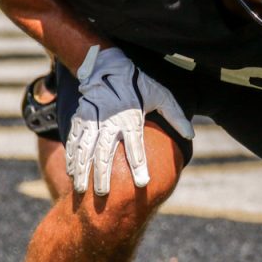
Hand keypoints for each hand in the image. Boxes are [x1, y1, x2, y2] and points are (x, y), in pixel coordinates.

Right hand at [65, 45, 193, 193]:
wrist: (107, 65)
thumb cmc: (138, 84)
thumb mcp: (160, 95)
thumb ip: (175, 115)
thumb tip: (191, 135)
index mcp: (130, 117)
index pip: (135, 145)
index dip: (138, 164)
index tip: (142, 182)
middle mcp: (109, 121)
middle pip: (104, 152)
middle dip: (102, 175)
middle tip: (103, 195)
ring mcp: (91, 120)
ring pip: (84, 149)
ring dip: (82, 170)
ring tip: (80, 190)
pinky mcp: (80, 118)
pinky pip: (73, 140)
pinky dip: (71, 157)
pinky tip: (71, 173)